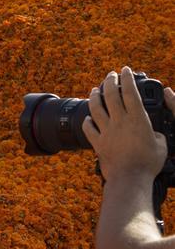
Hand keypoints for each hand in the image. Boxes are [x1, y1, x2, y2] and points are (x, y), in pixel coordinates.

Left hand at [81, 67, 169, 182]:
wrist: (129, 178)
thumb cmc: (148, 163)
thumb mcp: (161, 145)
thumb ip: (156, 134)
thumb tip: (154, 134)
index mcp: (137, 120)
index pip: (130, 93)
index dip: (127, 78)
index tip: (125, 69)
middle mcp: (119, 122)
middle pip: (111, 95)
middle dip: (110, 81)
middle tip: (111, 74)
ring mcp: (106, 131)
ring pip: (96, 108)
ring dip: (95, 96)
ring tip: (96, 89)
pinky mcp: (97, 143)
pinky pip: (88, 128)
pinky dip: (87, 121)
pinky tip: (87, 118)